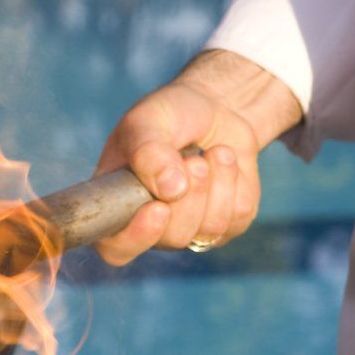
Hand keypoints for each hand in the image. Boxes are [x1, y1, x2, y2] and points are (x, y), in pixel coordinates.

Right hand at [94, 49, 302, 265]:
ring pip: (209, 229)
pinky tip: (225, 163)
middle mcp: (152, 226)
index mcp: (118, 205)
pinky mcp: (227, 224)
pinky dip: (235, 183)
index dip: (136, 237)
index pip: (116, 247)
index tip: (158, 208)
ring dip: (217, 184)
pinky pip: (238, 218)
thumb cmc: (169, 114)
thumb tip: (171, 192)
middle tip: (193, 159)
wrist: (215, 107)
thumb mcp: (147, 121)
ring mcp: (191, 229)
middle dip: (190, 196)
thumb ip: (149, 152)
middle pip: (172, 237)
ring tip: (210, 154)